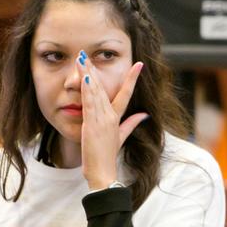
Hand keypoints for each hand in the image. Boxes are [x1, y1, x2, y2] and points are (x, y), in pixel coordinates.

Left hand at [77, 53, 148, 189]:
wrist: (103, 172)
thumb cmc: (108, 156)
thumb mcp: (121, 138)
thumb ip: (131, 124)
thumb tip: (144, 115)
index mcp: (116, 118)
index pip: (126, 93)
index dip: (132, 78)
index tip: (138, 64)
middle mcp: (110, 116)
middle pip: (104, 88)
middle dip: (94, 70)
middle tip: (86, 54)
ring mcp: (101, 120)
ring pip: (95, 93)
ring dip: (87, 75)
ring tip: (81, 60)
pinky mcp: (92, 125)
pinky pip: (89, 104)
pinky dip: (87, 91)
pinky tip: (84, 79)